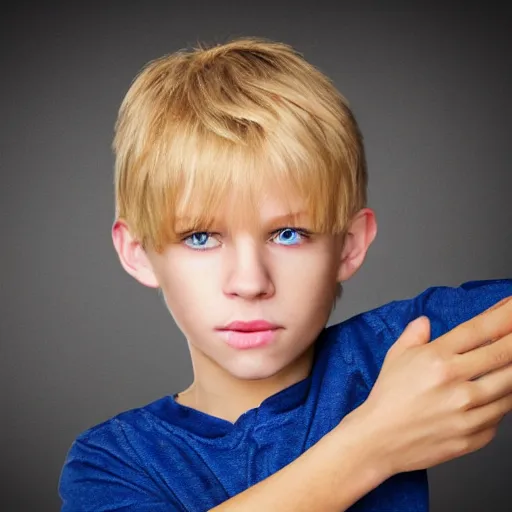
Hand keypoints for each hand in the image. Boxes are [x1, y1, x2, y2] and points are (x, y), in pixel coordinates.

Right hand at [353, 296, 511, 476]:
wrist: (380, 440)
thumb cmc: (387, 398)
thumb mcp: (395, 356)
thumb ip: (414, 335)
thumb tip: (425, 321)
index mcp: (436, 359)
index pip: (480, 329)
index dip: (505, 314)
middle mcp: (456, 383)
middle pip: (505, 353)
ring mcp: (469, 411)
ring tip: (510, 361)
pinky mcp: (476, 435)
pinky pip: (502, 413)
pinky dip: (504, 399)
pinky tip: (497, 392)